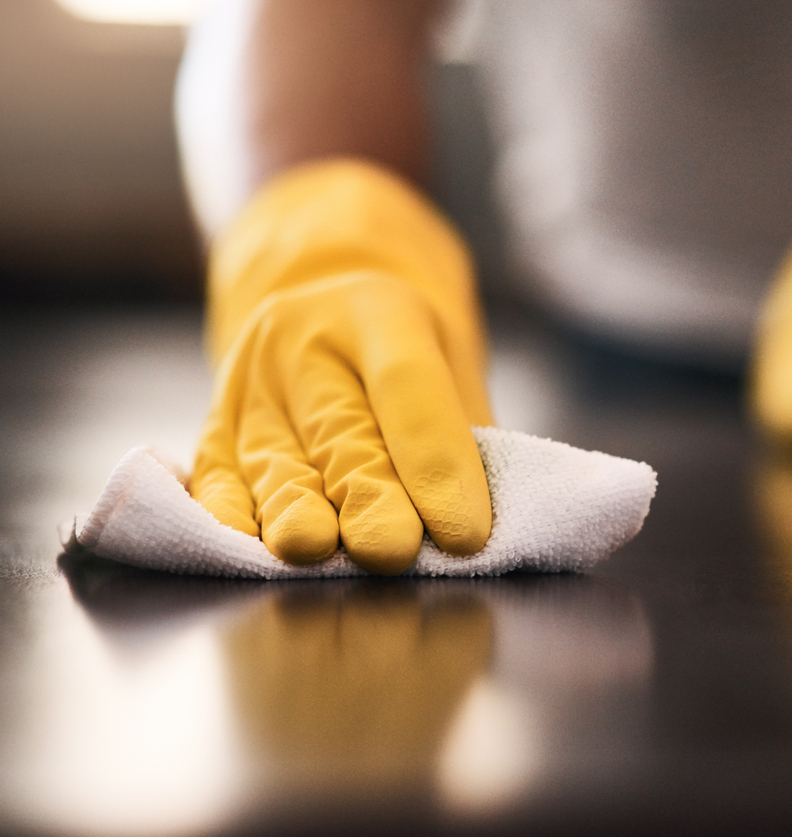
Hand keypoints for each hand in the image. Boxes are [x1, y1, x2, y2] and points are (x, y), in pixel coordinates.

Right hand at [190, 160, 492, 573]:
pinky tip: (252, 548)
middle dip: (369, 497)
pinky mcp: (217, 423)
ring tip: (319, 553)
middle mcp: (304, 338)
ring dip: (298, 514)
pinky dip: (232, 517)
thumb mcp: (451, 362)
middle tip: (395, 551)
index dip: (438, 462)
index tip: (466, 534)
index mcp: (377, 309)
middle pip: (340, 430)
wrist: (327, 300)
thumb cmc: (411, 349)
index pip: (407, 385)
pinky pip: (218, 476)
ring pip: (276, 460)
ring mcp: (252, 381)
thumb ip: (462, 434)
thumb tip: (470, 526)